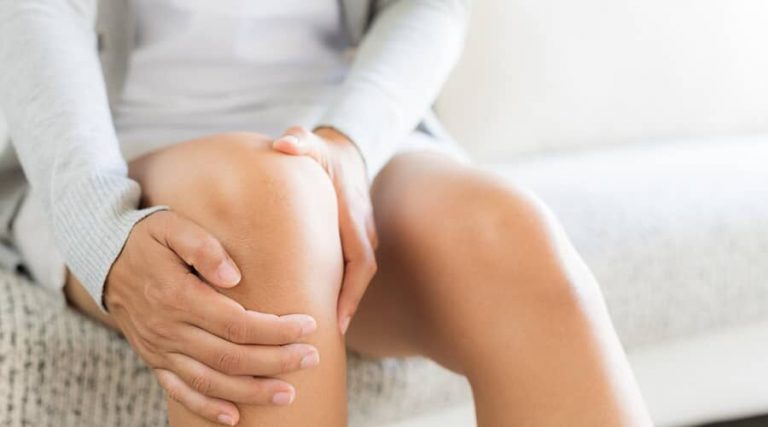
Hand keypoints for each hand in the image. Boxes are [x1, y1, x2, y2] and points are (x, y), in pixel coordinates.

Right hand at [104, 210, 319, 425]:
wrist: (104, 258)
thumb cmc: (148, 238)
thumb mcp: (172, 227)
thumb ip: (203, 247)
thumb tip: (235, 276)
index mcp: (178, 297)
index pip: (237, 323)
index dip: (276, 330)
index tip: (308, 326)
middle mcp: (169, 330)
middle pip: (231, 356)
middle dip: (276, 362)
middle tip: (311, 358)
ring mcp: (160, 349)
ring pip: (210, 380)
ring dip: (251, 391)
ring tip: (288, 394)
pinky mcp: (154, 359)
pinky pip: (180, 391)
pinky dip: (207, 408)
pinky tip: (235, 418)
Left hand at [272, 126, 377, 334]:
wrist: (345, 150)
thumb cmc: (323, 151)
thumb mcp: (311, 142)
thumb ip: (298, 142)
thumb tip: (283, 144)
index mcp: (354, 216)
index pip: (361, 262)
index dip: (351, 293)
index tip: (337, 320)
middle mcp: (363, 231)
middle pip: (359, 278)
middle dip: (345, 309)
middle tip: (323, 338)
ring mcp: (360, 237)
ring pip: (354, 277)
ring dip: (340, 302)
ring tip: (315, 331)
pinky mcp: (351, 242)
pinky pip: (347, 270)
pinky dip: (335, 290)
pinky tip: (313, 307)